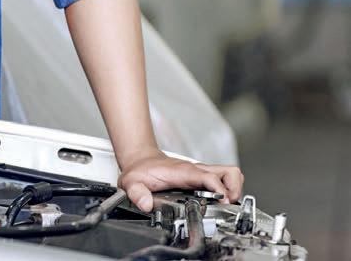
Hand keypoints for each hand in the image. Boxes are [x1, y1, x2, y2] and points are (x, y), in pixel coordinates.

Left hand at [119, 150, 243, 211]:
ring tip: (226, 204)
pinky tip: (219, 201)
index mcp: (183, 172)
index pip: (209, 176)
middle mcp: (196, 170)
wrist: (140, 161)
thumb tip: (145, 205)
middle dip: (234, 190)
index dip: (220, 189)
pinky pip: (225, 180)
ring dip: (235, 190)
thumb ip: (137, 193)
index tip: (223, 202)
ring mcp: (201, 173)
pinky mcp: (202, 177)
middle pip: (229, 172)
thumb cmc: (140, 170)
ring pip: (230, 174)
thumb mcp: (132, 183)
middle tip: (227, 205)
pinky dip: (229, 190)